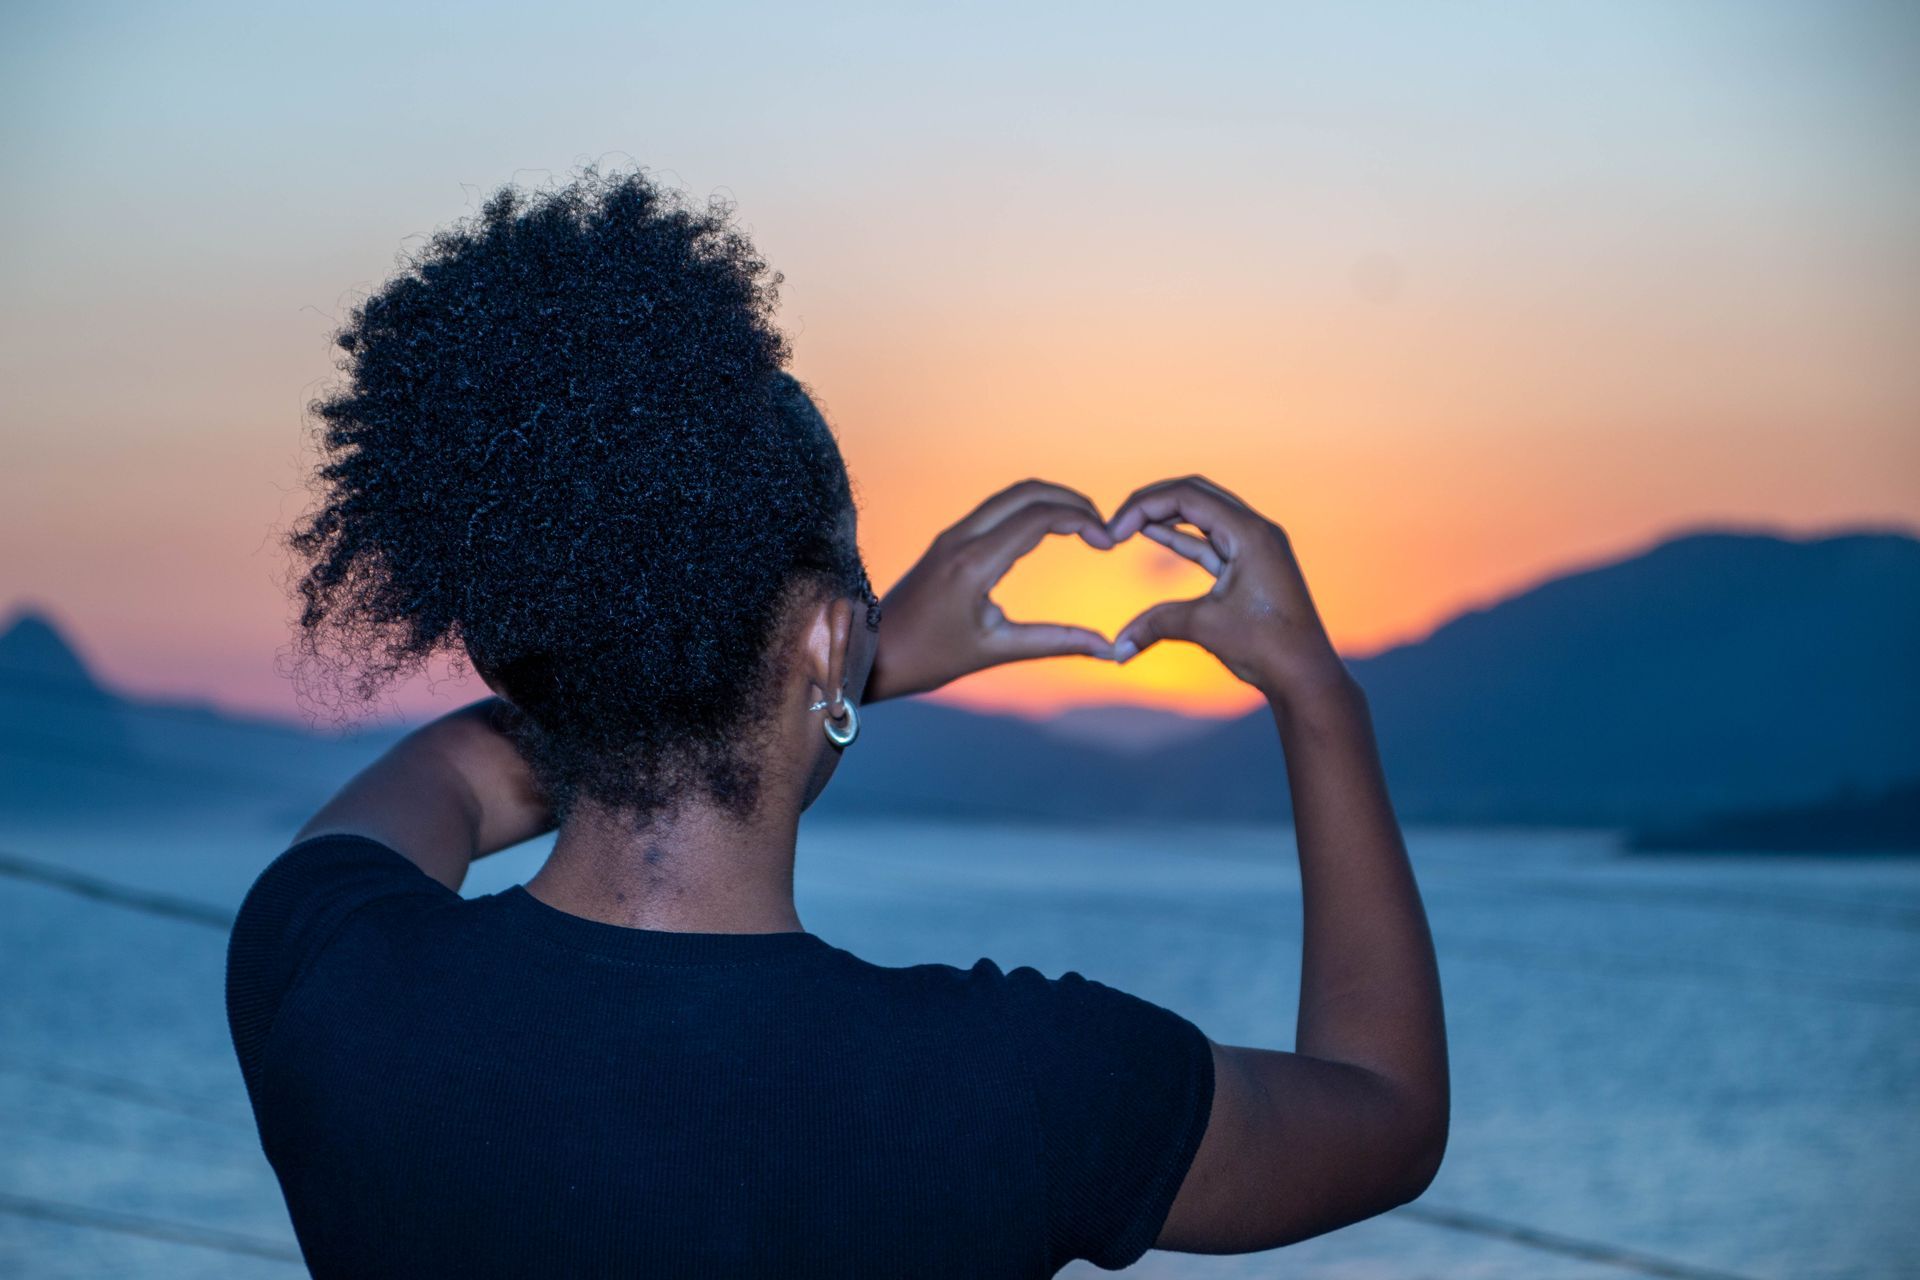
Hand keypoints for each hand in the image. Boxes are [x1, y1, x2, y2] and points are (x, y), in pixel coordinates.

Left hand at [864, 479, 1116, 701]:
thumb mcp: (996, 651)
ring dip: (1050, 501)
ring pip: (1010, 496)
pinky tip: (1048, 532)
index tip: (1108, 543)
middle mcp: (961, 538)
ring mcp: (951, 536)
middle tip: (1103, 527)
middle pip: (1027, 491)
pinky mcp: (947, 542)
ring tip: (1084, 526)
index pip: (1039, 516)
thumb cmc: (927, 658)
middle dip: (1072, 500)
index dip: (1082, 520)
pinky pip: (995, 510)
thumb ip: (1056, 642)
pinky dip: (1029, 510)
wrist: (869, 653)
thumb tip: (1109, 649)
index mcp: (974, 562)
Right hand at [1107, 476, 1352, 706]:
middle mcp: (1255, 531)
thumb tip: (1116, 647)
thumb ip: (1156, 625)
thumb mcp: (1205, 628)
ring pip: (1203, 516)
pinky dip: (1181, 537)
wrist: (1305, 676)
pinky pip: (1210, 541)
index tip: (1113, 531)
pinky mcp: (1250, 566)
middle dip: (1152, 503)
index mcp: (1250, 533)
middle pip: (1195, 495)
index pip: (1188, 496)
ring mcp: (1255, 547)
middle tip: (1117, 520)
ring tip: (1128, 524)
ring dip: (1165, 517)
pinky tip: (1154, 534)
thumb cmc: (1268, 647)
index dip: (1144, 506)